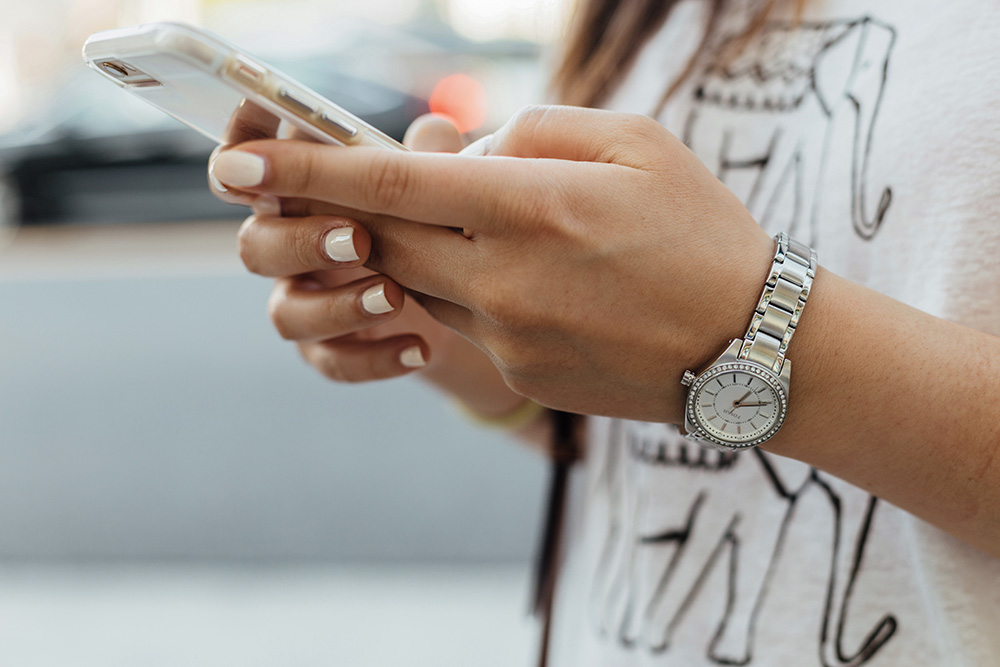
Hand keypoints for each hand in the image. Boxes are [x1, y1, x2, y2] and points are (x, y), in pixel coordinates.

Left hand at [210, 105, 775, 422]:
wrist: (752, 348)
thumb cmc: (703, 231)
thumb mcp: (635, 143)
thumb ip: (535, 131)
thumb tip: (463, 150)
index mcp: (532, 207)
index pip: (390, 183)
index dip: (306, 170)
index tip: (237, 164)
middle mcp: (505, 278)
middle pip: (383, 238)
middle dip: (344, 210)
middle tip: (328, 188)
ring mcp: (508, 336)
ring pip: (419, 281)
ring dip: (421, 246)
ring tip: (487, 225)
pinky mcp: (519, 372)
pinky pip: (465, 320)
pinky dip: (471, 287)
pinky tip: (534, 279)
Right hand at [219, 115, 493, 386]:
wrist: (461, 302)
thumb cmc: (431, 220)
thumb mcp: (437, 185)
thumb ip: (429, 157)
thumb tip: (436, 130)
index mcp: (300, 191)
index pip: (249, 166)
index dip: (239, 153)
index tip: (255, 151)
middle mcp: (289, 245)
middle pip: (255, 245)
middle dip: (301, 241)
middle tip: (358, 239)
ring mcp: (304, 301)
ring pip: (286, 313)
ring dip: (337, 306)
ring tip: (396, 297)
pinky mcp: (328, 349)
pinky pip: (332, 361)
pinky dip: (375, 357)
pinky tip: (420, 348)